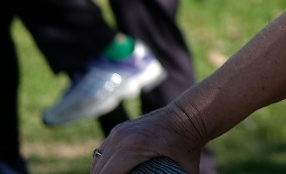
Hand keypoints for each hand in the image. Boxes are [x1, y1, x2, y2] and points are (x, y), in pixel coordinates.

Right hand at [91, 103, 207, 173]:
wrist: (188, 117)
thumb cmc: (188, 147)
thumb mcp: (185, 170)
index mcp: (132, 148)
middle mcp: (120, 137)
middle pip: (99, 170)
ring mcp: (118, 131)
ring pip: (97, 160)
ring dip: (101, 173)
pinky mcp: (119, 129)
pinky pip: (102, 151)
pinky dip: (103, 163)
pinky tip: (112, 172)